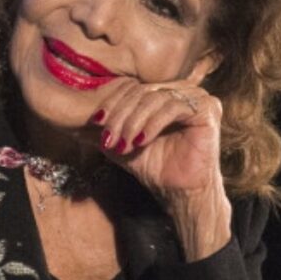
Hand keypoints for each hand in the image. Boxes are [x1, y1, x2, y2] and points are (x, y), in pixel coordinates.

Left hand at [91, 62, 231, 259]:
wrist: (180, 191)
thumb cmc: (155, 166)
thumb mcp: (122, 143)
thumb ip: (103, 130)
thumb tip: (72, 124)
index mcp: (163, 91)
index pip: (132, 88)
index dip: (112, 103)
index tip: (96, 124)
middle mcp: (182, 90)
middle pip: (142, 92)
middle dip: (121, 116)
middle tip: (109, 138)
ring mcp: (197, 96)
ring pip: (155, 99)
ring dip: (134, 122)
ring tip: (124, 144)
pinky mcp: (208, 108)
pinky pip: (173, 107)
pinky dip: (153, 124)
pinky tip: (141, 141)